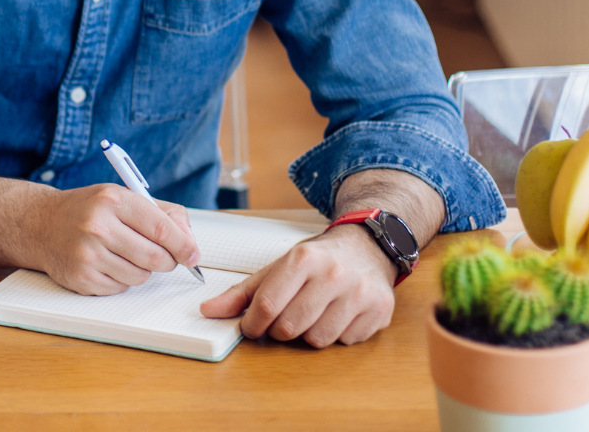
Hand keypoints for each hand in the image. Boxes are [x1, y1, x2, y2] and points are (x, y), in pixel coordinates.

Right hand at [29, 183, 199, 295]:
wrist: (41, 224)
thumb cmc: (90, 209)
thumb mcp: (124, 196)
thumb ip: (161, 213)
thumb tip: (189, 241)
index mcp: (114, 199)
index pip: (160, 228)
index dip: (183, 245)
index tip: (194, 255)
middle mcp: (99, 226)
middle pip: (154, 257)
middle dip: (169, 261)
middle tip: (168, 259)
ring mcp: (87, 254)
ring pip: (140, 276)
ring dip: (144, 271)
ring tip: (130, 255)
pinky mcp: (81, 278)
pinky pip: (120, 288)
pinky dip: (124, 280)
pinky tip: (111, 263)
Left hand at [199, 224, 396, 347]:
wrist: (367, 246)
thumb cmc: (318, 259)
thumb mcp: (280, 266)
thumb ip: (244, 292)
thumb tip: (208, 310)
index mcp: (304, 258)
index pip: (267, 306)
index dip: (253, 324)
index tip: (252, 325)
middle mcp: (333, 274)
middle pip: (290, 328)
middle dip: (281, 329)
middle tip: (287, 315)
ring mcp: (359, 293)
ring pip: (317, 340)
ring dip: (309, 333)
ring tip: (314, 312)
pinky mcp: (379, 310)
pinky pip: (344, 342)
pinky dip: (337, 334)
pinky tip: (339, 314)